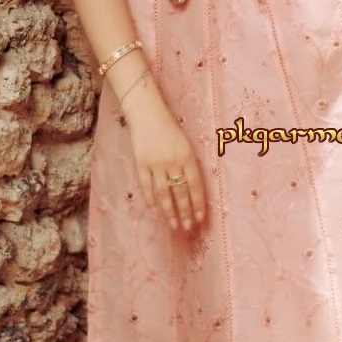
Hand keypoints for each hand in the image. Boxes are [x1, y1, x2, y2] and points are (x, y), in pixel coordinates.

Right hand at [122, 79, 206, 231]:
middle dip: (185, 212)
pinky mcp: (141, 163)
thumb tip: (193, 190)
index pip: (196, 186)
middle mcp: (173, 162)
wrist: (147, 114)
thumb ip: (189, 166)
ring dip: (169, 211)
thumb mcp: (186, 145)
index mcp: (188, 157)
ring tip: (174, 225)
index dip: (198, 204)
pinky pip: (146, 185)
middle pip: (180, 193)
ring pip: (164, 193)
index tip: (200, 219)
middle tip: (188, 227)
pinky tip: (155, 210)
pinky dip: (150, 199)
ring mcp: (156, 164)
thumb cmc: (170, 129)